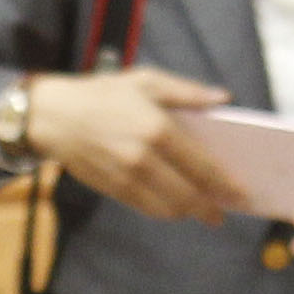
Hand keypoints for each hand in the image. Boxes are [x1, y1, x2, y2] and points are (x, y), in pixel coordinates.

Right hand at [20, 67, 246, 225]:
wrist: (53, 117)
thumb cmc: (102, 94)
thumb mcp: (145, 81)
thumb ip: (186, 92)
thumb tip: (222, 99)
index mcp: (157, 128)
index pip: (201, 165)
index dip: (224, 185)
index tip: (241, 195)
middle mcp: (144, 158)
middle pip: (187, 195)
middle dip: (209, 208)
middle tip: (222, 213)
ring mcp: (127, 178)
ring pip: (167, 208)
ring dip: (187, 212)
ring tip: (201, 211)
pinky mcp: (113, 189)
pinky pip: (146, 208)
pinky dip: (164, 211)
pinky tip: (174, 207)